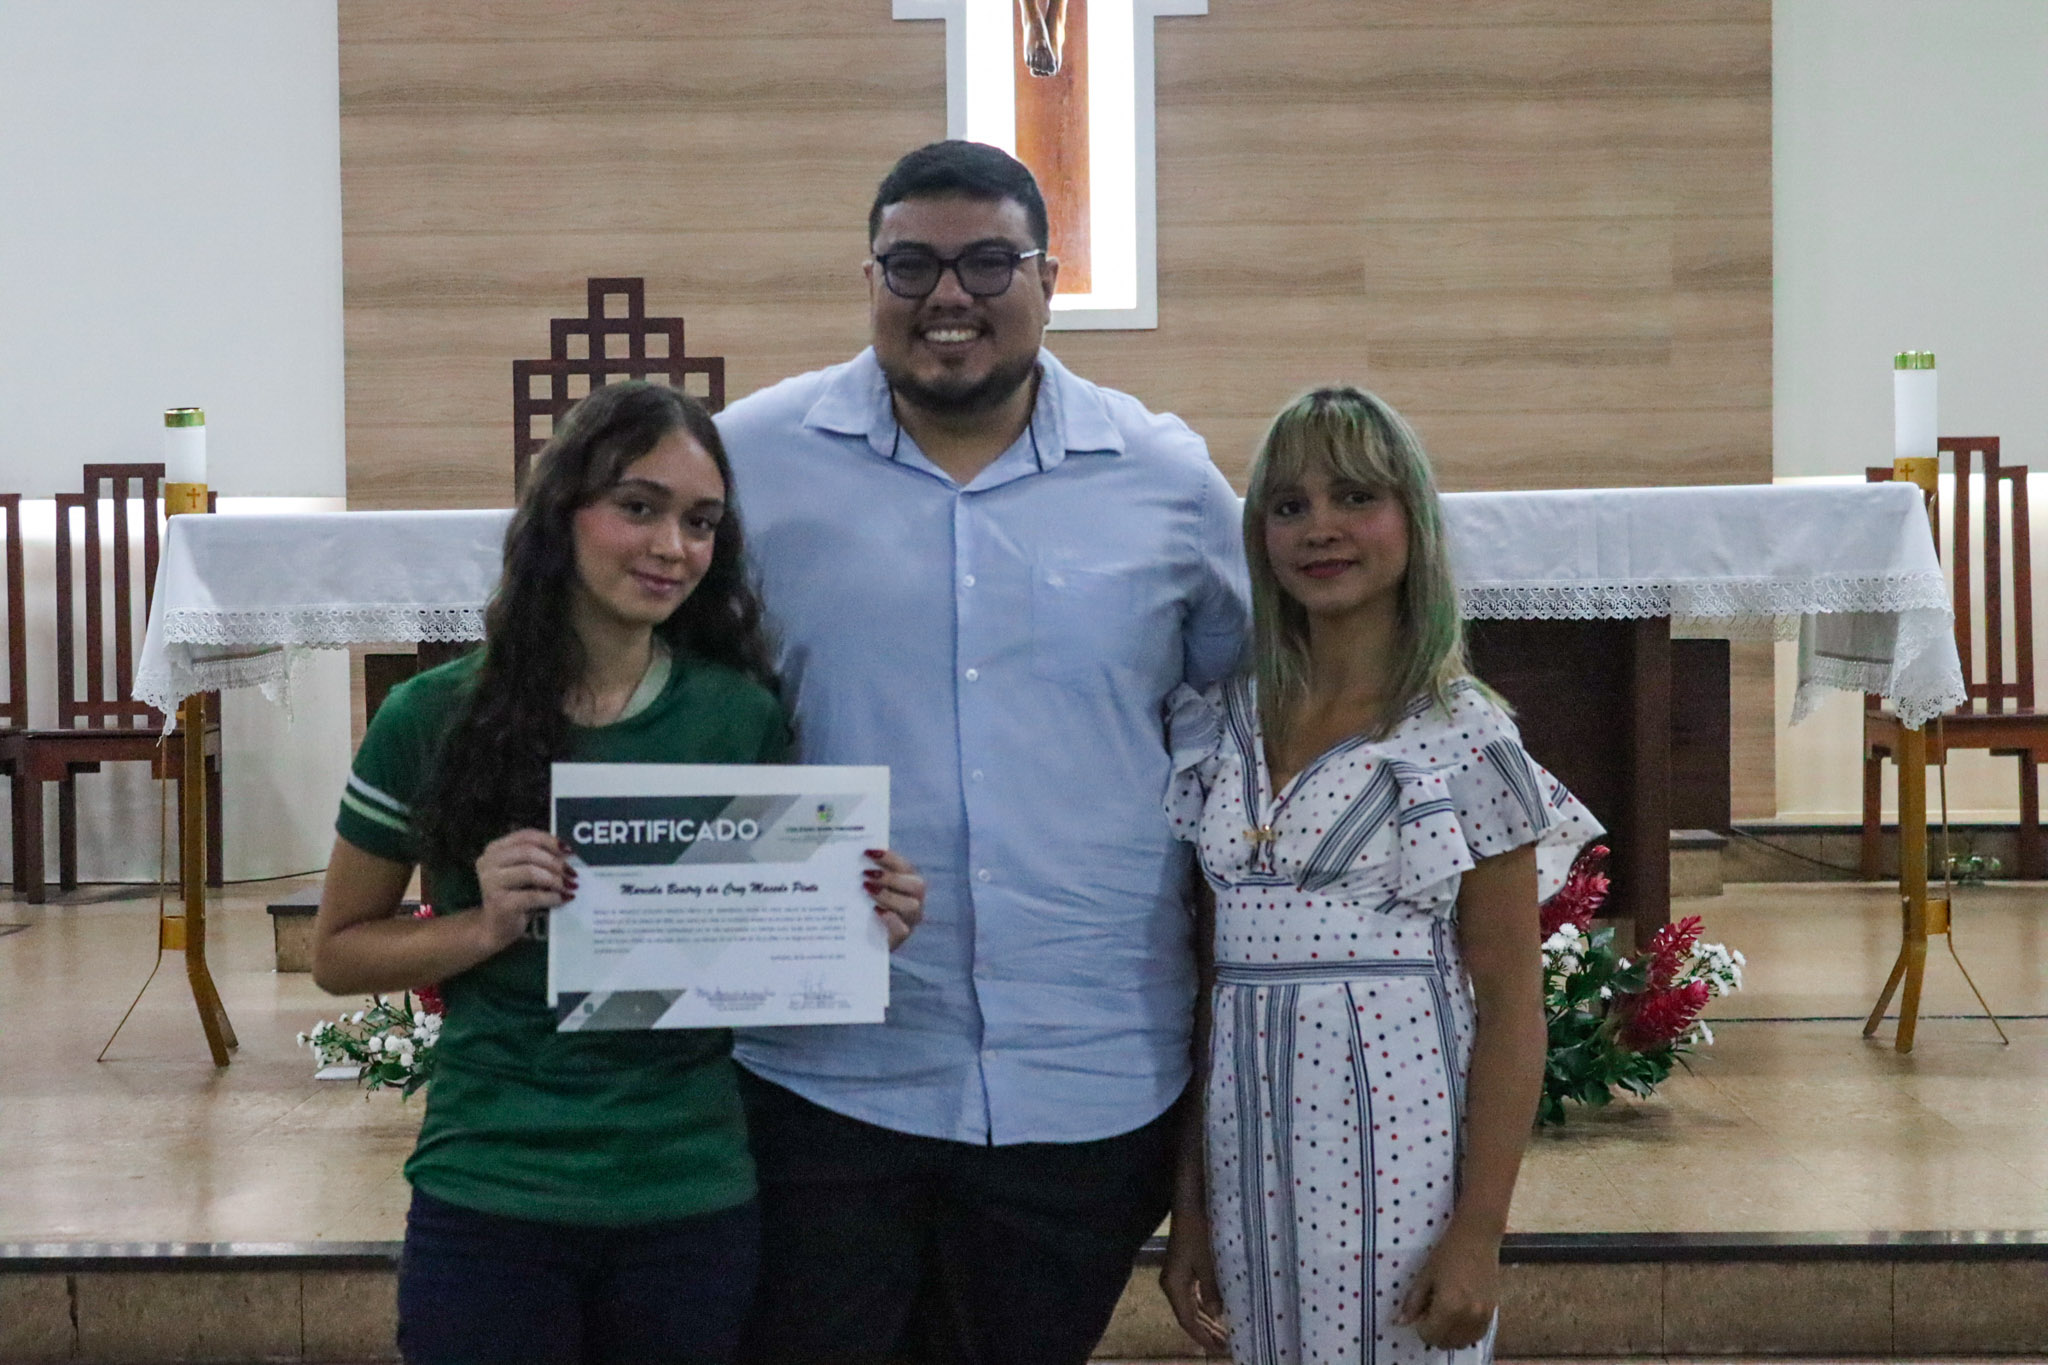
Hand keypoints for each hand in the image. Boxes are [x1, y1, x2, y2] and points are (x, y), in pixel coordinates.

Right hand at [473, 829, 574, 953]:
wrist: (495, 928)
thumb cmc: (515, 896)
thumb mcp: (525, 873)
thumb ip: (540, 859)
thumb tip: (570, 854)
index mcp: (495, 849)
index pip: (526, 836)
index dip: (550, 841)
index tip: (570, 851)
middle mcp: (488, 862)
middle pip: (528, 852)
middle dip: (555, 862)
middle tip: (573, 873)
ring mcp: (491, 883)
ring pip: (530, 872)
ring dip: (555, 879)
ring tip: (570, 886)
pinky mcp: (500, 903)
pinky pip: (532, 896)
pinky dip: (551, 897)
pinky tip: (563, 899)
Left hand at [863, 850, 925, 949]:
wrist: (859, 938)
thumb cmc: (861, 905)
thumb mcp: (862, 887)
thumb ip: (862, 873)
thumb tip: (843, 855)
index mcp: (907, 882)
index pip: (904, 866)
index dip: (889, 858)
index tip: (867, 852)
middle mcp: (915, 900)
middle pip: (916, 885)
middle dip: (891, 878)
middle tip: (865, 875)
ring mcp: (910, 920)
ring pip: (911, 906)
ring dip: (888, 895)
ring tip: (866, 890)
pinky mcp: (901, 938)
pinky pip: (902, 929)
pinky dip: (890, 918)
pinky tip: (875, 911)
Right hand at [1159, 1206, 1227, 1353]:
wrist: (1189, 1201)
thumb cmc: (1198, 1229)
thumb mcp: (1208, 1260)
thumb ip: (1212, 1289)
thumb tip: (1217, 1315)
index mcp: (1174, 1285)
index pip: (1187, 1320)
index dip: (1202, 1337)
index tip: (1218, 1350)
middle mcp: (1172, 1283)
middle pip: (1188, 1315)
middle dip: (1205, 1332)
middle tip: (1225, 1346)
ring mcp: (1177, 1275)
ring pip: (1192, 1305)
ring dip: (1206, 1320)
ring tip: (1223, 1333)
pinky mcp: (1184, 1266)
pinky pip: (1194, 1294)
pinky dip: (1205, 1305)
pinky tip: (1216, 1310)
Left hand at [1395, 1224, 1499, 1349]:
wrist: (1478, 1237)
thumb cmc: (1448, 1252)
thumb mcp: (1425, 1275)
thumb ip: (1414, 1301)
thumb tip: (1401, 1322)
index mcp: (1449, 1307)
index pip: (1430, 1334)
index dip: (1421, 1326)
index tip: (1420, 1311)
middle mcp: (1468, 1317)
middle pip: (1446, 1342)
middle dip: (1434, 1332)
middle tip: (1430, 1312)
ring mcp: (1483, 1316)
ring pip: (1462, 1342)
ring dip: (1450, 1334)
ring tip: (1445, 1313)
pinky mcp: (1493, 1312)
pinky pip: (1477, 1335)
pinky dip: (1465, 1332)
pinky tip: (1460, 1315)